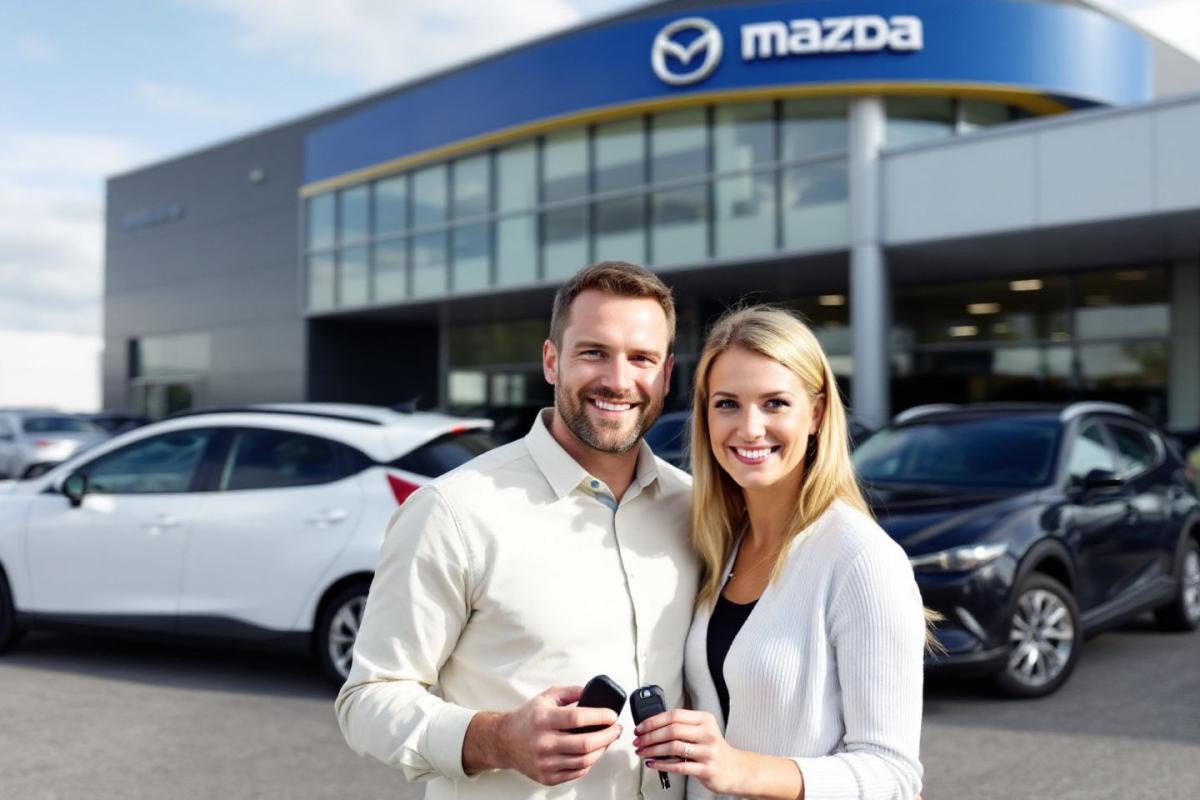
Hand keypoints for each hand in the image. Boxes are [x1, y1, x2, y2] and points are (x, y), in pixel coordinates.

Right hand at [465, 685, 621, 784]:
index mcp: (544, 720)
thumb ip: (570, 691)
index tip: (612, 716)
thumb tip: (592, 690)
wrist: (504, 741)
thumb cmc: (527, 719)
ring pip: (584, 760)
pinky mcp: (547, 777)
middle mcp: (544, 743)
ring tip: (607, 740)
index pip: (578, 718)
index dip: (600, 717)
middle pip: (585, 743)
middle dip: (608, 736)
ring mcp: (545, 763)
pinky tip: (593, 753)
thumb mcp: (546, 697)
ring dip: (602, 750)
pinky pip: (577, 772)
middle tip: (616, 729)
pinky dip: (589, 763)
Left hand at [633, 708, 746, 795]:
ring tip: (642, 752)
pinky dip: (662, 765)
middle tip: (638, 741)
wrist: (736, 769)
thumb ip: (683, 726)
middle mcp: (707, 733)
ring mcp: (708, 752)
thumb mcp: (703, 730)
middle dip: (650, 735)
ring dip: (653, 750)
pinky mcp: (706, 769)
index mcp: (704, 719)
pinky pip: (679, 766)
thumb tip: (652, 726)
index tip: (640, 727)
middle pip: (672, 730)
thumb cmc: (714, 749)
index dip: (653, 721)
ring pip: (674, 747)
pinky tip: (653, 764)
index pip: (674, 715)